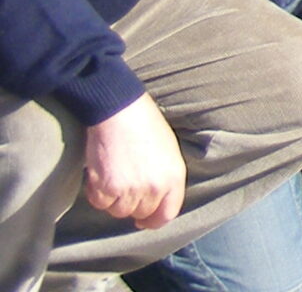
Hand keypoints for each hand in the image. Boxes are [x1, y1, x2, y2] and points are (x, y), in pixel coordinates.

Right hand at [84, 94, 184, 229]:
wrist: (120, 111)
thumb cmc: (145, 126)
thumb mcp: (168, 152)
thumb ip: (164, 179)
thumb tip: (154, 202)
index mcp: (174, 177)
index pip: (167, 214)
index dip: (153, 220)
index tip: (144, 221)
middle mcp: (155, 188)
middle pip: (140, 214)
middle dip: (131, 203)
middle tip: (124, 183)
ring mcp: (131, 190)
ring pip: (118, 211)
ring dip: (113, 198)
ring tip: (114, 172)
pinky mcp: (107, 189)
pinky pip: (100, 203)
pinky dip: (96, 192)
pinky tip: (101, 171)